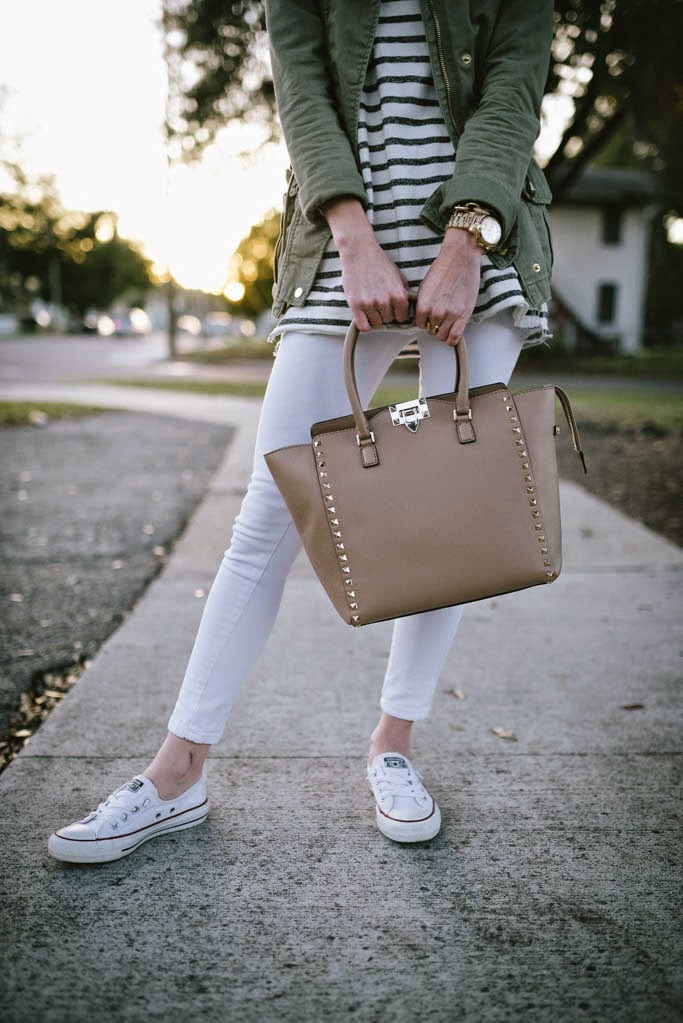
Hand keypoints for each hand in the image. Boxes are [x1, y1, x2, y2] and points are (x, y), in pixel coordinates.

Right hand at [323, 197, 410, 330]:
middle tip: (379, 302)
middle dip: (386, 313)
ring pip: (376, 323)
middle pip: (389, 320)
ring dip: (375, 317)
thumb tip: (407, 309)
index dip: (398, 313)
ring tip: (372, 305)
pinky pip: (364, 326)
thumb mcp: (398, 277)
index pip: (402, 317)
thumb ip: (403, 293)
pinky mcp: (355, 305)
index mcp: (398, 295)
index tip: (393, 309)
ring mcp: (370, 304)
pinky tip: (365, 316)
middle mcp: (385, 301)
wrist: (360, 252)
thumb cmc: (379, 263)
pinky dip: (366, 325)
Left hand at [415, 229, 482, 345]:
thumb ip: (423, 303)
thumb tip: (421, 316)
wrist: (460, 258)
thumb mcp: (425, 287)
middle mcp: (436, 312)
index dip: (423, 320)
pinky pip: (455, 336)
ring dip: (442, 331)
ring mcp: (451, 315)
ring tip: (445, 323)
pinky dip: (452, 339)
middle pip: (430, 330)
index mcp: (423, 305)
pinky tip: (451, 336)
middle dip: (432, 325)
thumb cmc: (443, 268)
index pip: (418, 324)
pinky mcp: (464, 315)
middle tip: (437, 318)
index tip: (427, 317)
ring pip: (442, 335)